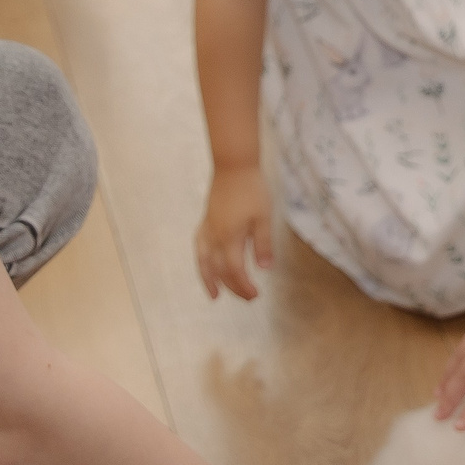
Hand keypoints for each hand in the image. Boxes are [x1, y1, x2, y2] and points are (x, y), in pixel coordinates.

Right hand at [195, 167, 273, 300]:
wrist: (233, 166)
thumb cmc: (252, 189)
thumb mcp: (263, 217)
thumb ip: (263, 244)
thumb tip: (265, 269)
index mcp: (230, 238)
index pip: (235, 270)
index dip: (244, 286)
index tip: (255, 295)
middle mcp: (215, 237)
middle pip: (220, 270)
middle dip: (233, 287)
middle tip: (248, 298)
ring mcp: (208, 229)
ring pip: (204, 261)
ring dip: (209, 280)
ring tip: (214, 296)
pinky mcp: (206, 221)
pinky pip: (199, 247)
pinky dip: (202, 261)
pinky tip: (206, 265)